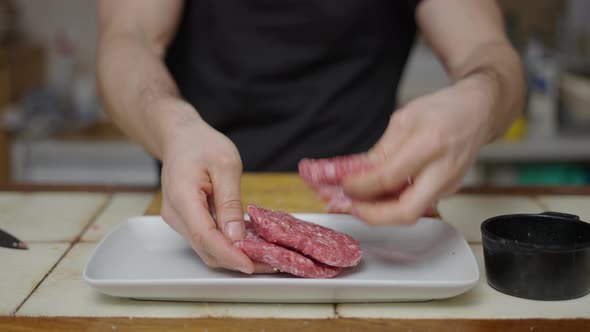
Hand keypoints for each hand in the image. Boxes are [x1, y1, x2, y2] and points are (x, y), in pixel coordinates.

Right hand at [159, 115, 272, 273]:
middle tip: (269, 262)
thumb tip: (236, 236)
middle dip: (236, 260)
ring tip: (264, 253)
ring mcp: (177, 220)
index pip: (205, 237)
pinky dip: (226, 245)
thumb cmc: (202, 145)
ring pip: (206, 248)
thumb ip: (230, 202)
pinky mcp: (185, 221)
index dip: (229, 255)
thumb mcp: (226, 166)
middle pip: (205, 249)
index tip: (252, 264)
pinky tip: (248, 242)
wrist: (180, 138)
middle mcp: (175, 214)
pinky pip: (206, 240)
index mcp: (182, 197)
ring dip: (233, 254)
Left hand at [342, 74, 495, 224]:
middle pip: (407, 211)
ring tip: (361, 202)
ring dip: (383, 212)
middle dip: (374, 216)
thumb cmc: (443, 110)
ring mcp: (449, 184)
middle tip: (354, 207)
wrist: (478, 111)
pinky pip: (418, 204)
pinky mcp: (449, 191)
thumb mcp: (404, 119)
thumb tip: (355, 173)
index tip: (345, 185)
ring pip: (412, 213)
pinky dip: (396, 204)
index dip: (361, 186)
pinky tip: (382, 196)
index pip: (388, 177)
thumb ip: (380, 151)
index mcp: (429, 144)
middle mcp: (443, 170)